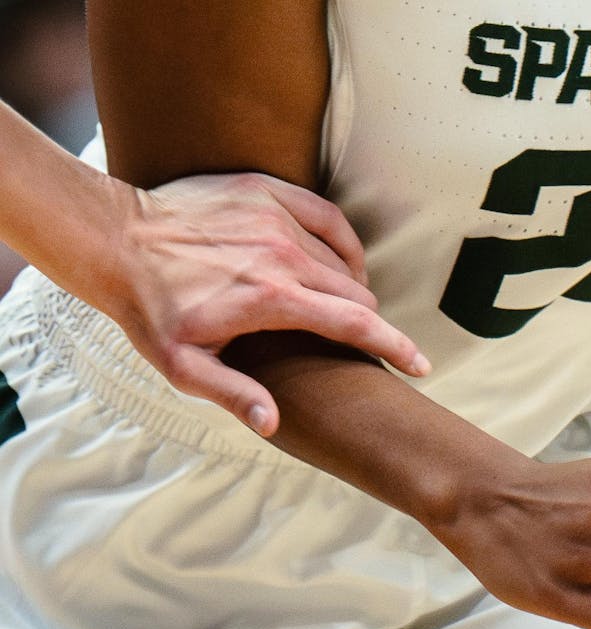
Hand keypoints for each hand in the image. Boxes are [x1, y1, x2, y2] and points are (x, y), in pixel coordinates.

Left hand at [102, 172, 427, 435]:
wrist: (116, 239)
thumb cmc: (150, 308)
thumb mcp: (181, 366)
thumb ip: (233, 393)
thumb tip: (275, 422)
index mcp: (273, 299)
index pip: (356, 325)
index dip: (396, 347)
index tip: (420, 365)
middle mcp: (284, 255)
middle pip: (357, 294)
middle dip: (367, 322)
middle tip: (357, 342)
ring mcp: (278, 218)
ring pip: (343, 260)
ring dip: (349, 287)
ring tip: (337, 307)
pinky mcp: (269, 192)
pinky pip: (329, 218)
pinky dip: (342, 243)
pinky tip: (339, 260)